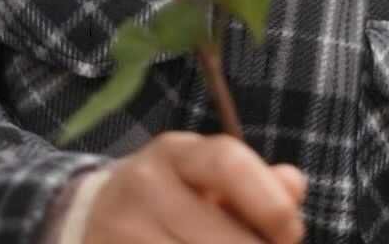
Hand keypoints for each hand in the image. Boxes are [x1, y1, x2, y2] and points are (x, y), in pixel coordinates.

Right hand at [83, 132, 305, 242]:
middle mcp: (144, 187)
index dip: (269, 201)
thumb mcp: (208, 178)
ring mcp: (122, 234)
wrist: (94, 220)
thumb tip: (294, 186)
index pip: (227, 162)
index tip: (292, 233)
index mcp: (175, 153)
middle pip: (221, 239)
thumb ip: (258, 182)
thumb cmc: (173, 198)